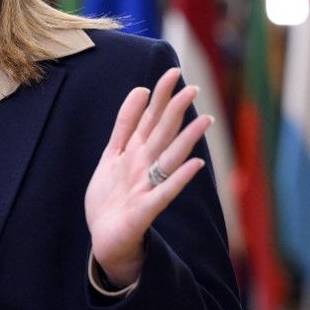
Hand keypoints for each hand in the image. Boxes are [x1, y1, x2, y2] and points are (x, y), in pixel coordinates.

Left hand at [84, 68, 211, 286]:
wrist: (105, 239)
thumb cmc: (111, 197)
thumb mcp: (112, 155)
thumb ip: (125, 125)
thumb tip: (140, 90)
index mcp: (135, 152)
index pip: (149, 118)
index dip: (159, 96)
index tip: (172, 71)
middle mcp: (145, 166)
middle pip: (161, 134)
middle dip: (175, 111)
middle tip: (193, 87)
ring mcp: (147, 187)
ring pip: (169, 158)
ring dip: (186, 140)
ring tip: (204, 120)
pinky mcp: (146, 210)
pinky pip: (164, 192)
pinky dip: (179, 179)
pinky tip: (195, 165)